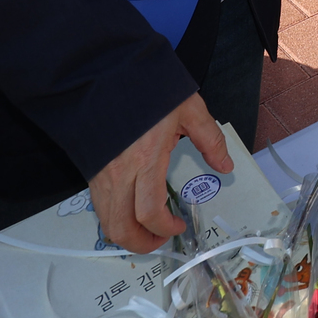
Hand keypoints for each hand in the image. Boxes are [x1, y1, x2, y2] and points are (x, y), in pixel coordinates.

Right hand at [88, 94, 230, 253]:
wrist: (109, 74)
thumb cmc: (150, 89)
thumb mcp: (190, 109)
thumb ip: (210, 140)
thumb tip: (225, 165)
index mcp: (146, 159)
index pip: (149, 212)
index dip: (164, 229)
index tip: (179, 226)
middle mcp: (119, 173)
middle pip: (121, 228)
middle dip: (142, 244)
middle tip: (161, 239)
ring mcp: (101, 175)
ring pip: (107, 222)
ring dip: (127, 234)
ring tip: (149, 229)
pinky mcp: (92, 172)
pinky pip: (100, 207)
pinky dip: (115, 218)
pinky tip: (132, 210)